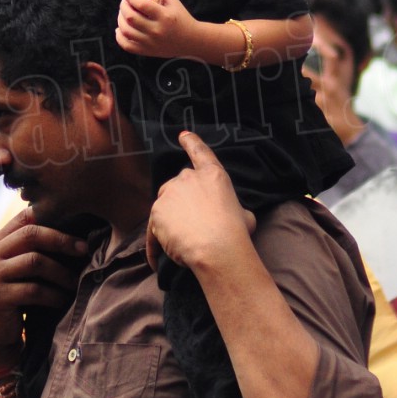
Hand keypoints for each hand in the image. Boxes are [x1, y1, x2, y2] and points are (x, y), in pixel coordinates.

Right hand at [0, 206, 87, 372]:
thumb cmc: (11, 300)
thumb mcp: (14, 271)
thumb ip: (29, 251)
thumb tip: (72, 236)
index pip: (24, 217)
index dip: (54, 218)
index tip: (79, 232)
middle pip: (31, 234)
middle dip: (62, 241)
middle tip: (84, 250)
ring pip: (35, 261)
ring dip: (61, 272)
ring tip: (76, 282)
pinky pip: (34, 290)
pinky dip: (54, 295)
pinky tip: (63, 300)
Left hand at [115, 0, 205, 59]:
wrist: (192, 40)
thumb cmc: (182, 19)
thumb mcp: (174, 3)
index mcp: (164, 16)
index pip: (142, 5)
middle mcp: (156, 30)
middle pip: (131, 18)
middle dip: (123, 7)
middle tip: (124, 2)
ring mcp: (151, 43)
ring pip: (126, 31)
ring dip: (120, 20)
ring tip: (122, 14)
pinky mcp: (147, 51)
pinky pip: (127, 46)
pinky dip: (119, 37)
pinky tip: (120, 29)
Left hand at [145, 131, 255, 274]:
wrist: (217, 248)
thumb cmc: (236, 234)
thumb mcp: (245, 216)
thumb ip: (234, 209)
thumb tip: (236, 216)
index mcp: (213, 175)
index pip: (200, 152)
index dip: (191, 142)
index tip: (183, 135)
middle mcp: (188, 178)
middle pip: (176, 186)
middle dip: (179, 204)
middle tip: (190, 227)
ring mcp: (170, 193)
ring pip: (163, 207)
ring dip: (167, 224)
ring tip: (177, 247)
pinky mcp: (156, 212)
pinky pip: (152, 231)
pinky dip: (154, 247)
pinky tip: (155, 262)